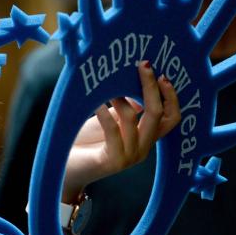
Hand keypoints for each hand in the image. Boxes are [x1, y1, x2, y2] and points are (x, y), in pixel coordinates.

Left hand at [63, 62, 179, 200]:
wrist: (64, 168)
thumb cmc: (84, 143)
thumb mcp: (109, 120)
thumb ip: (127, 108)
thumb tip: (138, 83)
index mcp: (145, 138)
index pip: (171, 118)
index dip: (171, 97)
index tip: (161, 75)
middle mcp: (142, 148)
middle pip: (158, 115)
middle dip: (152, 88)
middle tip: (144, 66)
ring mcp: (130, 157)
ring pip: (133, 119)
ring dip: (120, 98)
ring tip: (106, 85)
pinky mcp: (113, 161)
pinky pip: (113, 130)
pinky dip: (104, 112)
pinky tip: (94, 102)